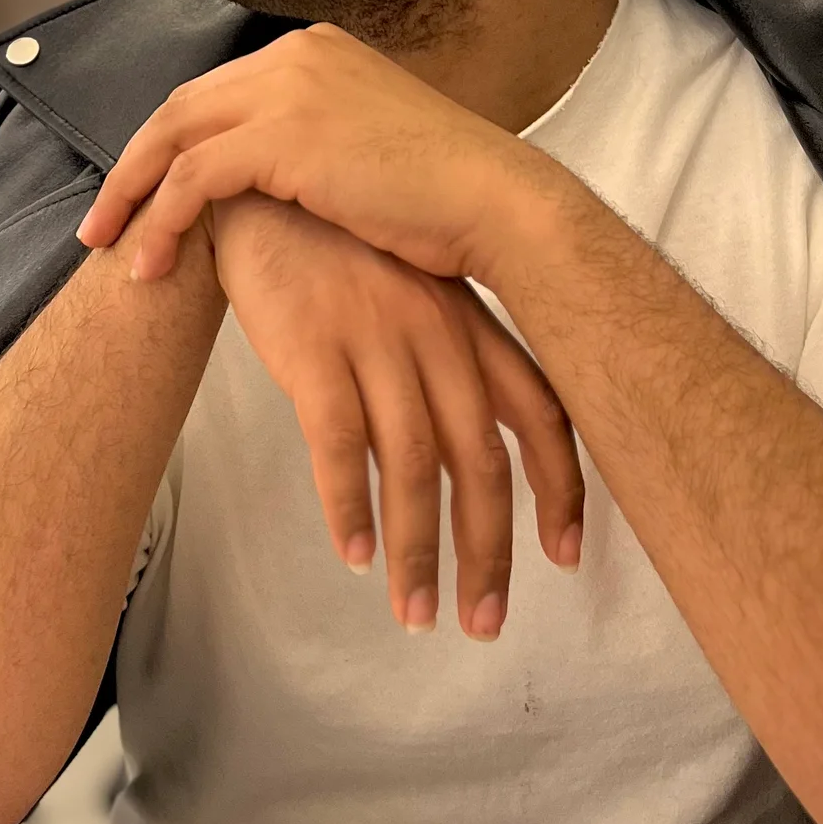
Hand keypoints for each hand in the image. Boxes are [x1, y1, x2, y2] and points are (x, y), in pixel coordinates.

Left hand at [77, 24, 578, 286]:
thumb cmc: (448, 195)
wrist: (495, 203)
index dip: (172, 144)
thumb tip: (284, 178)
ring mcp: (287, 91)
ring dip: (132, 196)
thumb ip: (321, 141)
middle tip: (101, 222)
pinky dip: (162, 221)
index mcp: (316, 51)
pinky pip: (191, 180)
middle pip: (181, 107)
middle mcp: (295, 56)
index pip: (218, 92)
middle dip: (132, 167)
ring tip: (109, 249)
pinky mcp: (280, 138)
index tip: (145, 192)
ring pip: (173, 138)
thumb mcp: (373, 146)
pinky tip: (154, 264)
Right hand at [212, 195, 584, 635]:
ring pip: (415, 465)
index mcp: (468, 321)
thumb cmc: (336, 256)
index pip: (539, 414)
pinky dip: (350, 507)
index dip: (560, 490)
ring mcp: (376, 338)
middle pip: (481, 461)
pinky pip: (342, 444)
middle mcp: (436, 333)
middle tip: (484, 624)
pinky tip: (354, 555)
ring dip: (418, 552)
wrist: (257, 199)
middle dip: (487, 552)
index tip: (566, 557)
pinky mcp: (314, 348)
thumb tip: (474, 457)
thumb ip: (450, 362)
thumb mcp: (413, 294)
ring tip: (416, 614)